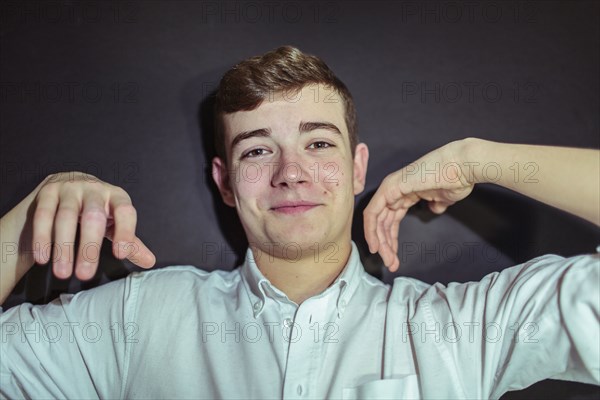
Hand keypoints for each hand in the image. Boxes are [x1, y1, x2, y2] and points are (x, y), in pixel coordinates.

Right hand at [32, 172, 155, 279]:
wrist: (67, 185)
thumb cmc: (97, 210)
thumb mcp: (114, 223)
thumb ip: (130, 242)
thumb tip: (149, 261)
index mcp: (117, 197)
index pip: (125, 212)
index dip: (125, 232)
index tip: (120, 254)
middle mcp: (95, 189)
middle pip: (94, 217)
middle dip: (89, 248)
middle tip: (85, 275)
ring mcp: (70, 188)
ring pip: (66, 217)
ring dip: (64, 247)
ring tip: (63, 273)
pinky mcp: (48, 192)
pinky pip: (44, 215)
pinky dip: (43, 238)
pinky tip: (43, 258)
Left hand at [363, 141, 473, 271]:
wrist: (462, 167)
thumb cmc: (457, 179)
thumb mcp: (443, 198)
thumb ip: (434, 203)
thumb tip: (434, 208)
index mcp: (405, 192)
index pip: (391, 220)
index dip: (391, 240)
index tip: (393, 257)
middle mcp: (394, 190)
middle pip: (382, 222)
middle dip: (386, 246)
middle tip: (391, 263)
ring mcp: (390, 188)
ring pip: (376, 221)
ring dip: (381, 243)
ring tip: (388, 261)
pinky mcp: (389, 188)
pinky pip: (372, 212)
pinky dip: (371, 230)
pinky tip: (376, 246)